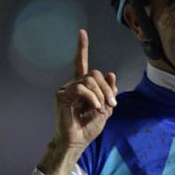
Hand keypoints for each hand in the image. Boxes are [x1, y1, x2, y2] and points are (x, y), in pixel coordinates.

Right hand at [54, 29, 116, 150]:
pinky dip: (92, 97)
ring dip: (101, 95)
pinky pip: (81, 89)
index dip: (81, 48)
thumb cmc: (88, 128)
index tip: (81, 32)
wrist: (78, 142)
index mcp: (83, 86)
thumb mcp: (106, 109)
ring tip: (102, 109)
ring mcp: (67, 89)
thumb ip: (109, 93)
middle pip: (94, 73)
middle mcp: (73, 84)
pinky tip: (96, 108)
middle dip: (107, 88)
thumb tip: (111, 74)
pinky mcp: (62, 96)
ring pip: (89, 80)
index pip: (80, 63)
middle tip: (112, 105)